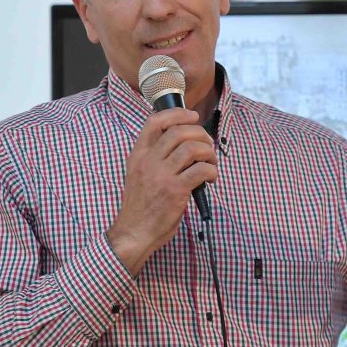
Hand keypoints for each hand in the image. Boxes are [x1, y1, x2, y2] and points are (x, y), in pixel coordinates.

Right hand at [107, 108, 217, 275]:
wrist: (134, 233)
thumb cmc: (141, 206)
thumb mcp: (139, 174)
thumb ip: (155, 158)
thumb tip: (183, 143)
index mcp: (138, 155)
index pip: (155, 121)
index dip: (177, 113)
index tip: (193, 116)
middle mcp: (148, 161)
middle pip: (180, 131)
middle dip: (201, 134)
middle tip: (208, 147)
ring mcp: (161, 175)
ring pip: (193, 148)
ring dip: (209, 153)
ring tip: (211, 163)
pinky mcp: (175, 191)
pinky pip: (201, 170)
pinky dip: (212, 171)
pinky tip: (211, 179)